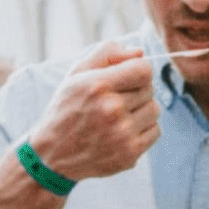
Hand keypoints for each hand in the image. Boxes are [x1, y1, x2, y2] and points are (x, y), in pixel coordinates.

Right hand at [24, 41, 158, 181]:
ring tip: (120, 116)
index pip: (144, 69)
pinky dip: (143, 129)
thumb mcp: (76, 74)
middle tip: (116, 100)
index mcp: (98, 86)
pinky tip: (123, 131)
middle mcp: (111, 110)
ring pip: (154, 109)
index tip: (127, 77)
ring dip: (142, 110)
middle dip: (137, 90)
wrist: (53, 156)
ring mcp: (122, 134)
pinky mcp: (130, 154)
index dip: (138, 70)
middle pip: (150, 89)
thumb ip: (107, 53)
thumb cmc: (67, 110)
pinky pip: (155, 131)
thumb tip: (139, 52)